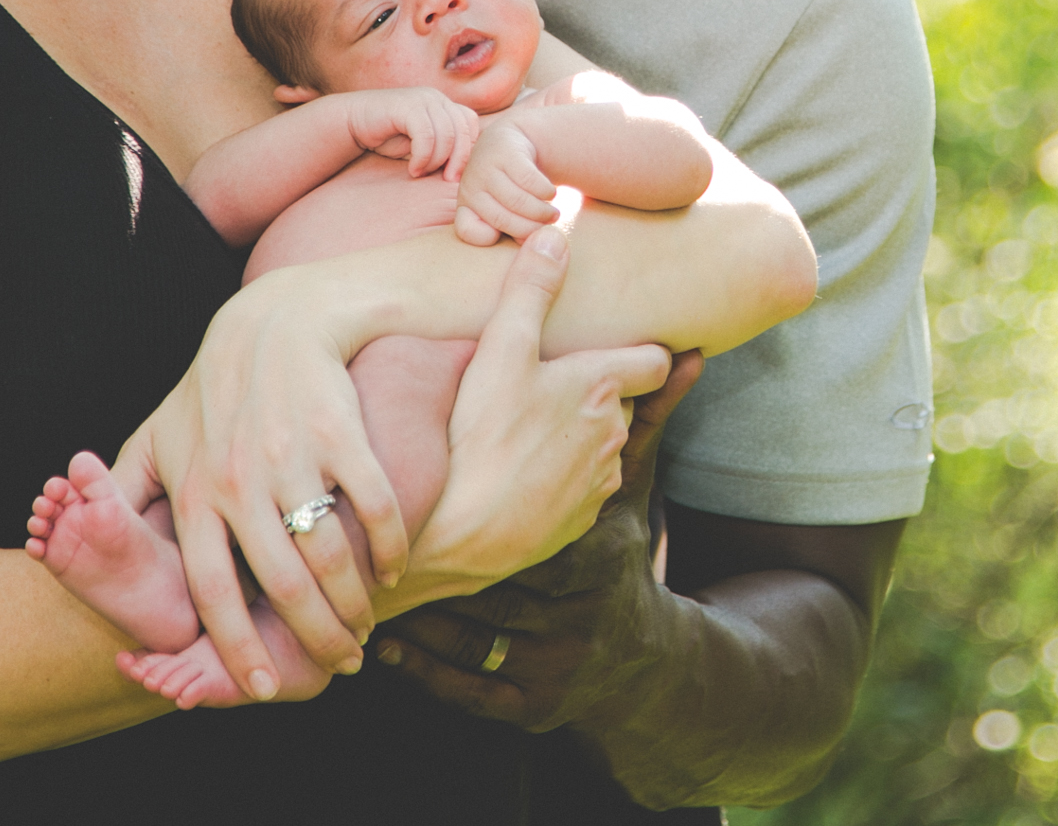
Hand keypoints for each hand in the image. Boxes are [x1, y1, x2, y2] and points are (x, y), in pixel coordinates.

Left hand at [112, 265, 409, 701]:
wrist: (275, 321)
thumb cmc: (214, 387)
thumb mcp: (159, 436)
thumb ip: (125, 492)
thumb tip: (88, 537)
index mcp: (195, 495)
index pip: (212, 592)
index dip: (234, 647)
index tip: (259, 687)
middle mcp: (241, 483)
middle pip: (282, 586)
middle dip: (315, 639)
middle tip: (341, 667)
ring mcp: (293, 459)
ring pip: (329, 555)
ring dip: (353, 604)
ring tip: (364, 629)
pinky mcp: (340, 434)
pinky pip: (373, 506)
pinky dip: (387, 547)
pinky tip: (391, 569)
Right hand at [348, 87, 478, 178]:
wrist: (353, 123)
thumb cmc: (389, 137)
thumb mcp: (424, 145)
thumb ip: (445, 149)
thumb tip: (468, 170)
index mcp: (444, 105)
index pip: (471, 124)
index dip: (467, 150)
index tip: (454, 173)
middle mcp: (437, 98)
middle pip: (463, 130)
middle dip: (458, 159)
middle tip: (446, 180)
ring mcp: (423, 99)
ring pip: (447, 134)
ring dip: (436, 161)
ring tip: (421, 173)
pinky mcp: (407, 105)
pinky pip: (426, 134)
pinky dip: (423, 156)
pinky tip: (413, 168)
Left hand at [378, 348, 704, 729]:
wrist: (640, 658)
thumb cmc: (619, 553)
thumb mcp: (633, 489)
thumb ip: (650, 420)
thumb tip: (690, 349)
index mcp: (595, 553)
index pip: (526, 535)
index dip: (471, 523)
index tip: (419, 505)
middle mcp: (578, 611)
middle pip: (490, 590)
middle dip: (433, 575)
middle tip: (374, 547)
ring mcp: (556, 663)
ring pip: (472, 640)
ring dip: (417, 621)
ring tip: (366, 593)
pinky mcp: (533, 708)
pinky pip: (469, 690)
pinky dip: (425, 672)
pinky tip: (384, 651)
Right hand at [394, 229, 673, 602]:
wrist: (459, 535)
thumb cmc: (479, 438)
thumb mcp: (500, 351)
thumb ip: (528, 291)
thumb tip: (553, 237)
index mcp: (602, 388)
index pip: (654, 360)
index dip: (643, 349)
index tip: (630, 339)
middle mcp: (612, 436)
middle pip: (622, 400)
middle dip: (600, 387)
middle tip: (558, 377)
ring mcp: (598, 482)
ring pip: (602, 443)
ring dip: (580, 430)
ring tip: (535, 423)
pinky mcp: (579, 519)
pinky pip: (583, 485)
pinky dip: (563, 472)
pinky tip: (525, 466)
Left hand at [452, 122, 560, 244]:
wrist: (509, 142)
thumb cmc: (510, 187)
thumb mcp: (504, 210)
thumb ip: (514, 229)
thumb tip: (530, 242)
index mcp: (466, 207)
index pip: (468, 231)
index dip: (490, 237)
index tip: (514, 236)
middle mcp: (470, 188)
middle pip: (500, 219)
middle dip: (530, 228)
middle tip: (547, 227)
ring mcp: (485, 168)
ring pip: (517, 200)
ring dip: (542, 212)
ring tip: (553, 214)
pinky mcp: (504, 152)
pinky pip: (529, 180)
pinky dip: (545, 192)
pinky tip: (550, 193)